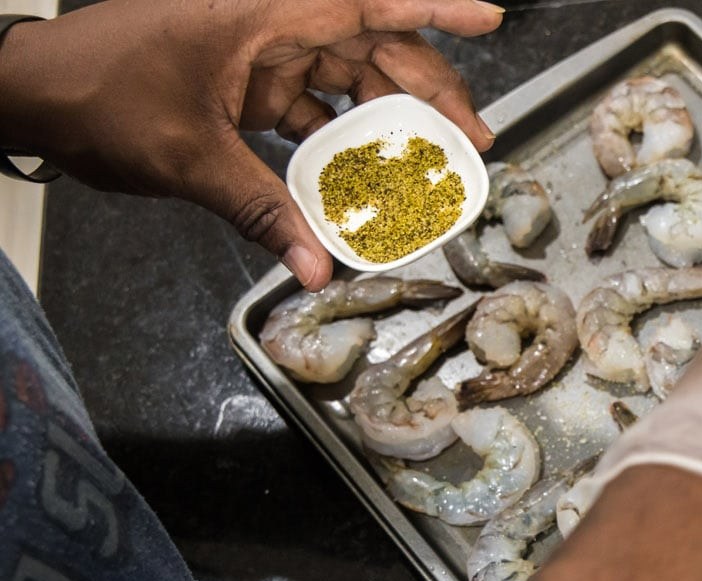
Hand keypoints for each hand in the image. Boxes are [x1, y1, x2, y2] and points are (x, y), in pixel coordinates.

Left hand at [0, 0, 504, 288]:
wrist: (33, 94)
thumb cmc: (96, 95)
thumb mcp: (188, 158)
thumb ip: (262, 211)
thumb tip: (315, 266)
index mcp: (259, 16)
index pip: (364, 5)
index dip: (433, 10)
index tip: (488, 19)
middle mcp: (268, 24)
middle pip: (371, 44)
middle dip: (429, 88)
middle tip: (473, 137)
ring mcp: (258, 52)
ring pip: (348, 75)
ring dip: (391, 116)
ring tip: (433, 160)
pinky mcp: (245, 81)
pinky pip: (313, 105)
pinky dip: (341, 140)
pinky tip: (366, 176)